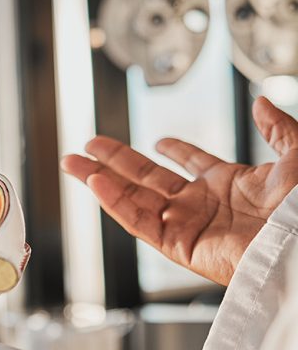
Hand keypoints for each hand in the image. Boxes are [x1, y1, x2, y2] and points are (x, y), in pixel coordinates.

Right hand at [61, 97, 297, 285]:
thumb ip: (278, 128)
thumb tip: (262, 102)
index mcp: (231, 185)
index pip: (194, 165)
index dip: (177, 150)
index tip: (160, 141)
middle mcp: (204, 206)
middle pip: (148, 179)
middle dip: (116, 161)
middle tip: (88, 146)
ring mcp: (189, 226)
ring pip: (134, 200)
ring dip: (101, 179)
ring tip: (72, 162)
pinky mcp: (180, 246)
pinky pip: (140, 223)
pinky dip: (115, 204)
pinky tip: (96, 183)